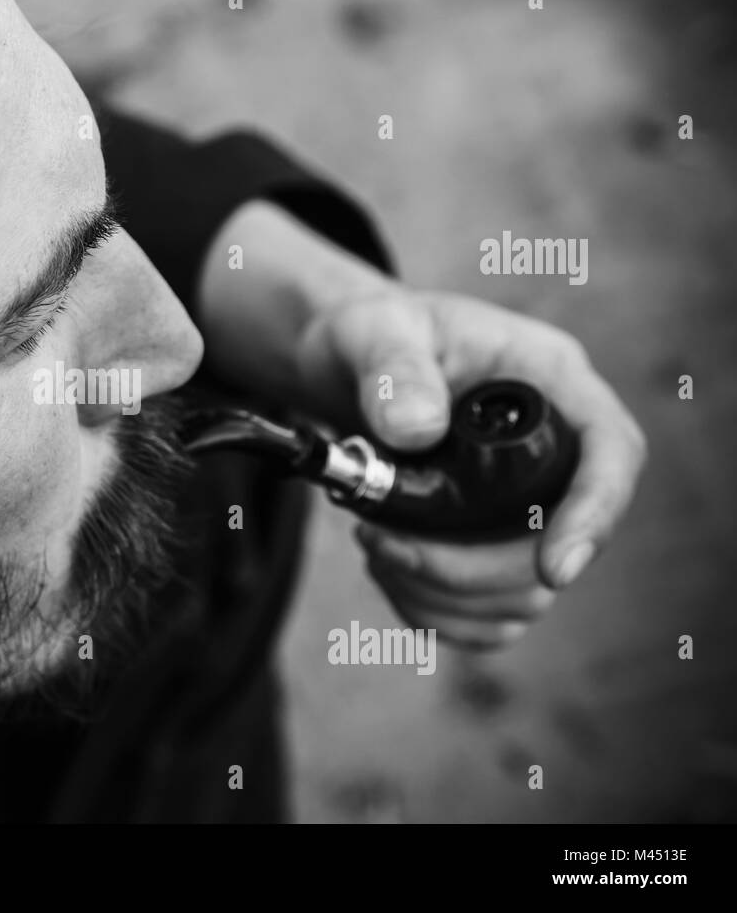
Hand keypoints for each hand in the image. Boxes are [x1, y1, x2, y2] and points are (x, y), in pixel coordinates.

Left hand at [196, 199, 646, 648]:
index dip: (593, 517)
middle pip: (556, 544)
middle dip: (468, 569)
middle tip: (381, 542)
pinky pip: (481, 615)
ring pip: (519, 595)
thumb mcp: (371, 332)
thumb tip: (416, 430)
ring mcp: (520, 504)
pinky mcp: (485, 543)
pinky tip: (385, 566)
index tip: (553, 569)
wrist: (338, 365)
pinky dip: (431, 610)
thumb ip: (393, 371)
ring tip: (374, 542)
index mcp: (548, 380)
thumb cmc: (366, 334)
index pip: (610, 454)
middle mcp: (549, 449)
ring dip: (441, 594)